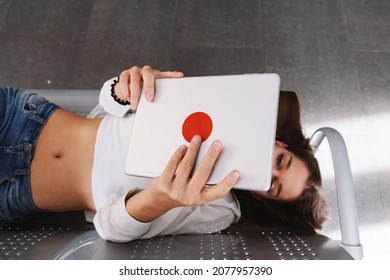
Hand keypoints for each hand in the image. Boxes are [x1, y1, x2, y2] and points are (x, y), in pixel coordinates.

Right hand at [115, 65, 183, 110]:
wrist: (127, 87)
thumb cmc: (142, 88)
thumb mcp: (152, 90)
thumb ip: (160, 93)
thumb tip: (170, 99)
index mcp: (155, 74)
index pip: (165, 74)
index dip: (172, 75)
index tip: (180, 76)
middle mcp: (145, 71)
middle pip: (148, 76)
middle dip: (149, 87)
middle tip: (149, 99)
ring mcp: (135, 71)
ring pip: (135, 81)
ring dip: (135, 94)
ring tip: (135, 105)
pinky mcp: (125, 74)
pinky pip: (124, 81)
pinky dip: (125, 90)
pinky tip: (127, 97)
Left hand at [125, 135, 239, 221]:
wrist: (158, 201)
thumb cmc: (179, 194)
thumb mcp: (195, 193)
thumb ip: (203, 181)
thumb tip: (213, 158)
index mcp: (200, 198)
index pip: (217, 192)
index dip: (228, 183)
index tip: (236, 173)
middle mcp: (188, 195)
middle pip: (203, 173)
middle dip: (211, 156)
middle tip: (217, 144)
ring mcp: (176, 190)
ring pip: (187, 165)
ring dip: (193, 150)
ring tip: (197, 139)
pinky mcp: (164, 183)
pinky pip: (172, 165)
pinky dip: (178, 154)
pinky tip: (183, 147)